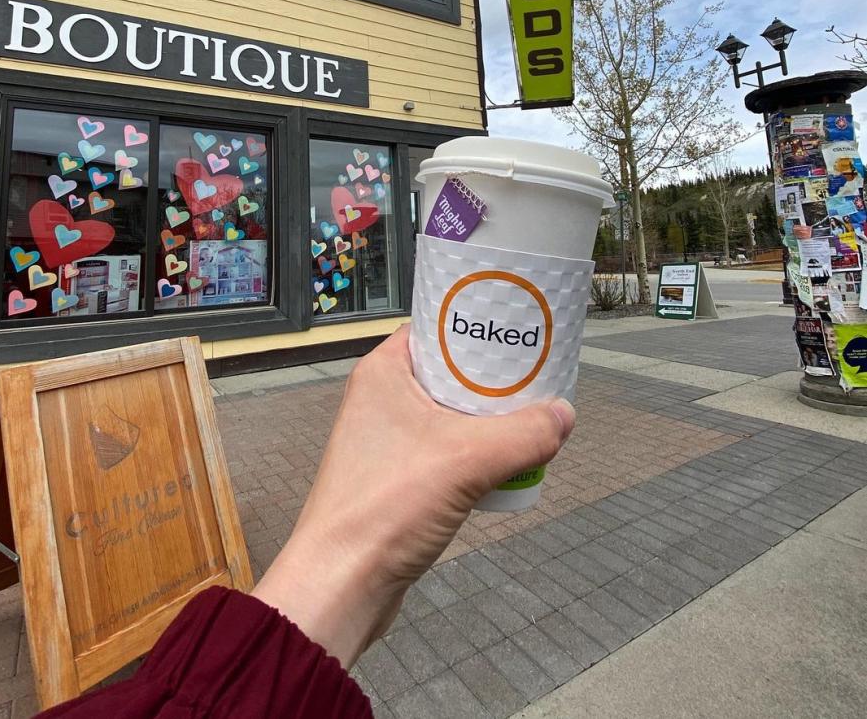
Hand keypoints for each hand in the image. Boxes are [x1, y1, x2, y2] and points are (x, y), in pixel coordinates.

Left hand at [251, 324, 574, 666]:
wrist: (343, 584)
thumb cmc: (389, 505)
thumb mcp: (468, 459)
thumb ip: (524, 435)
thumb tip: (565, 415)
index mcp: (383, 372)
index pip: (436, 328)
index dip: (477, 324)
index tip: (521, 328)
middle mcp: (382, 397)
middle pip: (449, 371)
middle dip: (494, 377)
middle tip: (538, 375)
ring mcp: (387, 438)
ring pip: (451, 413)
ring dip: (488, 418)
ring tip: (532, 416)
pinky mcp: (398, 475)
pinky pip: (446, 448)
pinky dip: (476, 451)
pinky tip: (507, 461)